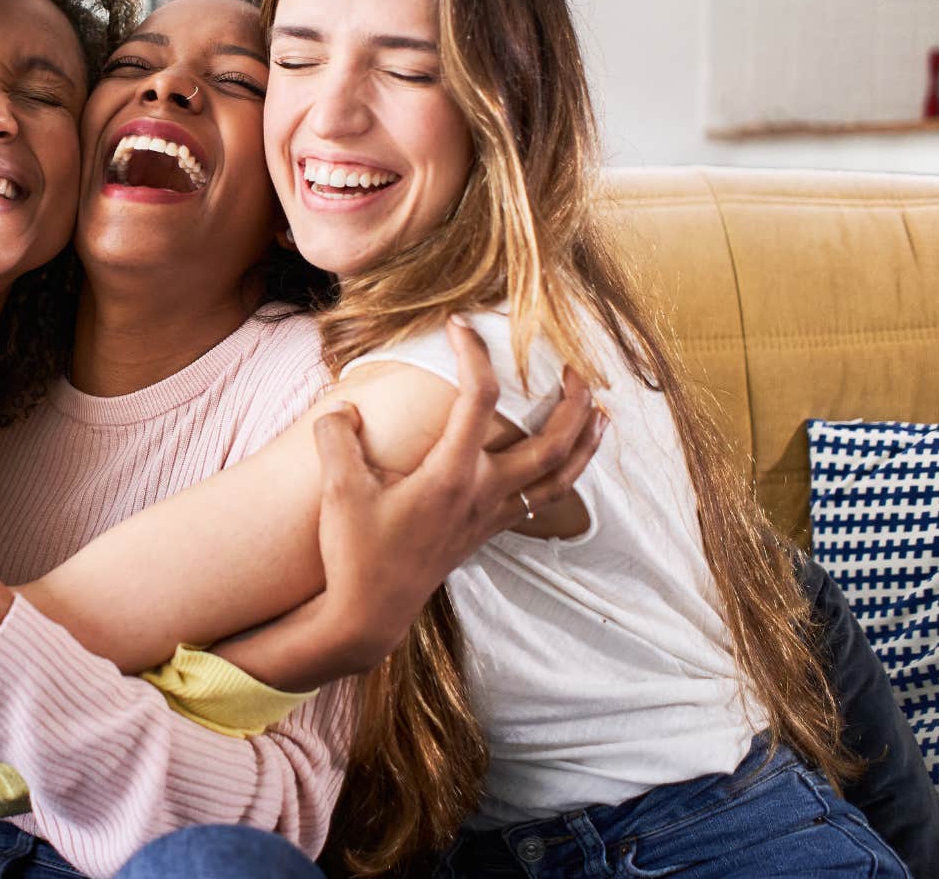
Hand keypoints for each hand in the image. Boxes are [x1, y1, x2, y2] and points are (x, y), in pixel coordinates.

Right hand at [311, 318, 602, 661]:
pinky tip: (566, 462)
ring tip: (602, 412)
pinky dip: (565, 475)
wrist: (369, 613)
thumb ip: (336, 438)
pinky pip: (544, 500)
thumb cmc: (355, 553)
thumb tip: (346, 409)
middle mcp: (482, 493)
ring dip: (585, 442)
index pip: (477, 399)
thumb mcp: (338, 490)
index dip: (473, 353)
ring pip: (559, 476)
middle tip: (573, 366)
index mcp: (450, 475)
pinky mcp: (487, 532)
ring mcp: (490, 516)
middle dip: (570, 401)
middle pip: (551, 443)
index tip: (459, 325)